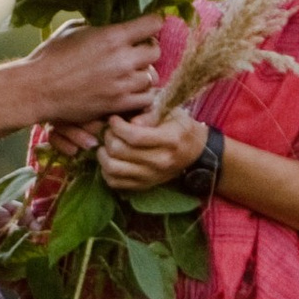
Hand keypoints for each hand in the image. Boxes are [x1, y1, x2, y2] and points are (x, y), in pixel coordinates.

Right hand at [27, 18, 163, 124]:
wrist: (37, 89)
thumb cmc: (51, 56)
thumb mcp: (73, 29)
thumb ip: (99, 26)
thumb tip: (111, 23)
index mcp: (113, 36)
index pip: (153, 23)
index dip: (154, 23)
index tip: (149, 25)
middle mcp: (122, 59)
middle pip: (155, 51)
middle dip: (147, 49)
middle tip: (136, 52)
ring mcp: (122, 84)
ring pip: (152, 77)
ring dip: (143, 74)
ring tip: (130, 74)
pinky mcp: (118, 104)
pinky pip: (146, 99)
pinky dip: (141, 94)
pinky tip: (130, 91)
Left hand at [95, 107, 209, 193]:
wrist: (195, 152)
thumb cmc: (180, 127)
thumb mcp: (171, 112)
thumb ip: (150, 114)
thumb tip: (131, 121)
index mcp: (169, 140)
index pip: (135, 136)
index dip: (118, 126)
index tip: (114, 119)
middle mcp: (160, 161)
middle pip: (120, 151)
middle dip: (109, 137)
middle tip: (110, 130)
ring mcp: (151, 176)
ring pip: (113, 169)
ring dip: (103, 155)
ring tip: (107, 145)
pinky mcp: (144, 186)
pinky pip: (115, 182)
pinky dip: (106, 171)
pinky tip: (111, 159)